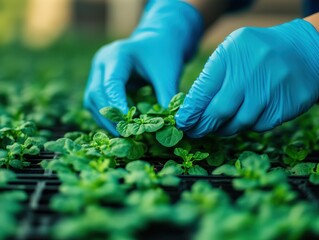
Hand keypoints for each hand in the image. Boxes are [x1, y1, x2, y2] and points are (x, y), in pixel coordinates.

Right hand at [84, 0, 202, 134]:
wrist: (158, 42)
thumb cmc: (164, 54)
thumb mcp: (168, 74)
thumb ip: (167, 97)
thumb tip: (170, 124)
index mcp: (118, 55)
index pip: (111, 83)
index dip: (117, 105)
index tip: (127, 124)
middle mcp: (102, 62)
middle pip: (96, 93)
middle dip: (109, 116)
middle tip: (124, 134)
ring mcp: (98, 71)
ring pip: (91, 100)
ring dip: (104, 119)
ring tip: (121, 134)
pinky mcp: (99, 81)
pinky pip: (96, 102)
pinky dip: (105, 115)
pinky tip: (118, 126)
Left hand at [176, 19, 318, 136]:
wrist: (303, 51)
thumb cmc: (256, 53)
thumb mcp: (230, 51)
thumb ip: (211, 76)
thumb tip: (192, 109)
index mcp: (231, 56)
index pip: (203, 91)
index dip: (190, 112)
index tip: (182, 123)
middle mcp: (251, 73)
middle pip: (220, 112)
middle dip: (203, 126)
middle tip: (194, 132)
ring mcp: (271, 90)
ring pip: (239, 123)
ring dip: (223, 130)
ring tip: (215, 128)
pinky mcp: (286, 106)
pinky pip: (258, 126)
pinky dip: (246, 126)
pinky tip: (240, 120)